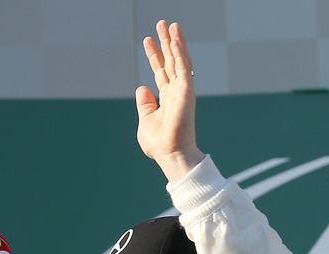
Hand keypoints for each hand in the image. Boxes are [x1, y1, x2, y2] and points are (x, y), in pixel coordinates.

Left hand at [135, 20, 202, 182]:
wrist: (170, 154)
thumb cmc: (159, 143)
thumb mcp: (145, 120)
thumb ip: (144, 104)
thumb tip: (142, 87)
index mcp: (166, 97)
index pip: (160, 70)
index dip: (154, 55)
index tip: (147, 40)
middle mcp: (176, 90)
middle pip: (170, 60)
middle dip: (165, 42)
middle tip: (161, 24)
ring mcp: (182, 90)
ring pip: (179, 60)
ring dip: (175, 42)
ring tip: (170, 25)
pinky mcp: (187, 91)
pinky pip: (184, 67)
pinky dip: (180, 53)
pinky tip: (176, 40)